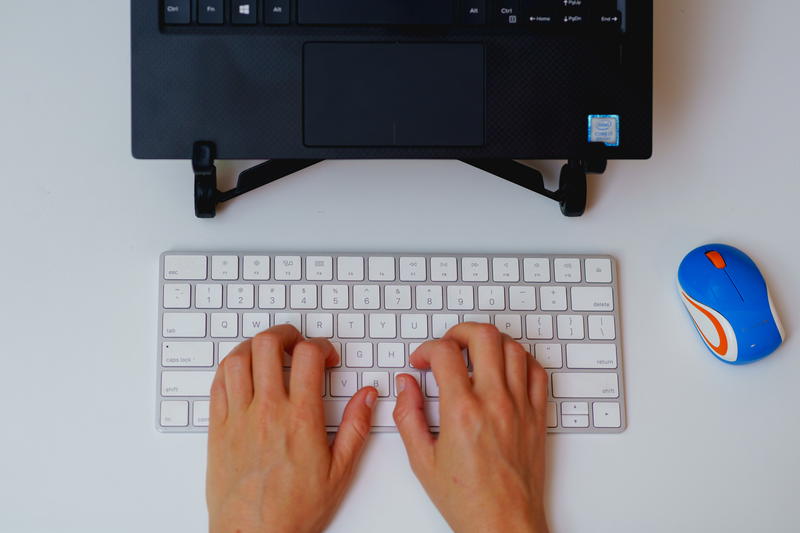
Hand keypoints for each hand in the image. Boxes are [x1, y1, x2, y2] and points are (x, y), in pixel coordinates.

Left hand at [206, 325, 377, 532]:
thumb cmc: (294, 510)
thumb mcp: (339, 472)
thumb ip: (357, 428)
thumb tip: (368, 397)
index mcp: (300, 418)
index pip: (308, 356)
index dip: (320, 346)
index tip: (326, 358)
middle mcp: (267, 411)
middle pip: (269, 345)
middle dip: (286, 334)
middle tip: (296, 343)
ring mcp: (238, 418)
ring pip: (238, 359)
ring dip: (254, 346)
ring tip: (267, 353)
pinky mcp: (217, 429)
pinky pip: (217, 384)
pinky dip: (230, 368)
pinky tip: (241, 373)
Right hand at [393, 323, 549, 532]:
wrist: (504, 524)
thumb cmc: (467, 500)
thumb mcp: (422, 460)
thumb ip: (408, 415)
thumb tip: (405, 385)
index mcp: (462, 412)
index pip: (445, 352)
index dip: (427, 349)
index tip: (422, 361)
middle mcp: (494, 402)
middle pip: (484, 336)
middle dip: (459, 332)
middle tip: (449, 345)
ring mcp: (520, 406)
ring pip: (513, 347)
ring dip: (490, 343)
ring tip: (475, 354)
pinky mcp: (538, 415)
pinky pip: (536, 371)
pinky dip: (520, 360)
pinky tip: (505, 368)